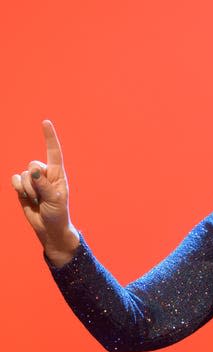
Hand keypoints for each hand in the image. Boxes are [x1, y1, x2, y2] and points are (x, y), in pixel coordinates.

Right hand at [11, 119, 78, 257]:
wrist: (49, 228)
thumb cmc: (58, 214)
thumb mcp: (55, 200)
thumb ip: (44, 185)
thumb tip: (33, 171)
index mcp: (57, 174)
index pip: (53, 152)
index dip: (49, 137)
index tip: (45, 122)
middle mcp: (45, 174)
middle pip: (33, 164)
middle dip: (35, 181)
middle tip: (42, 196)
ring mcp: (33, 180)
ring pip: (23, 174)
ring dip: (28, 189)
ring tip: (37, 200)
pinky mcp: (23, 187)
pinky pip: (15, 179)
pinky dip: (18, 188)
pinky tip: (26, 197)